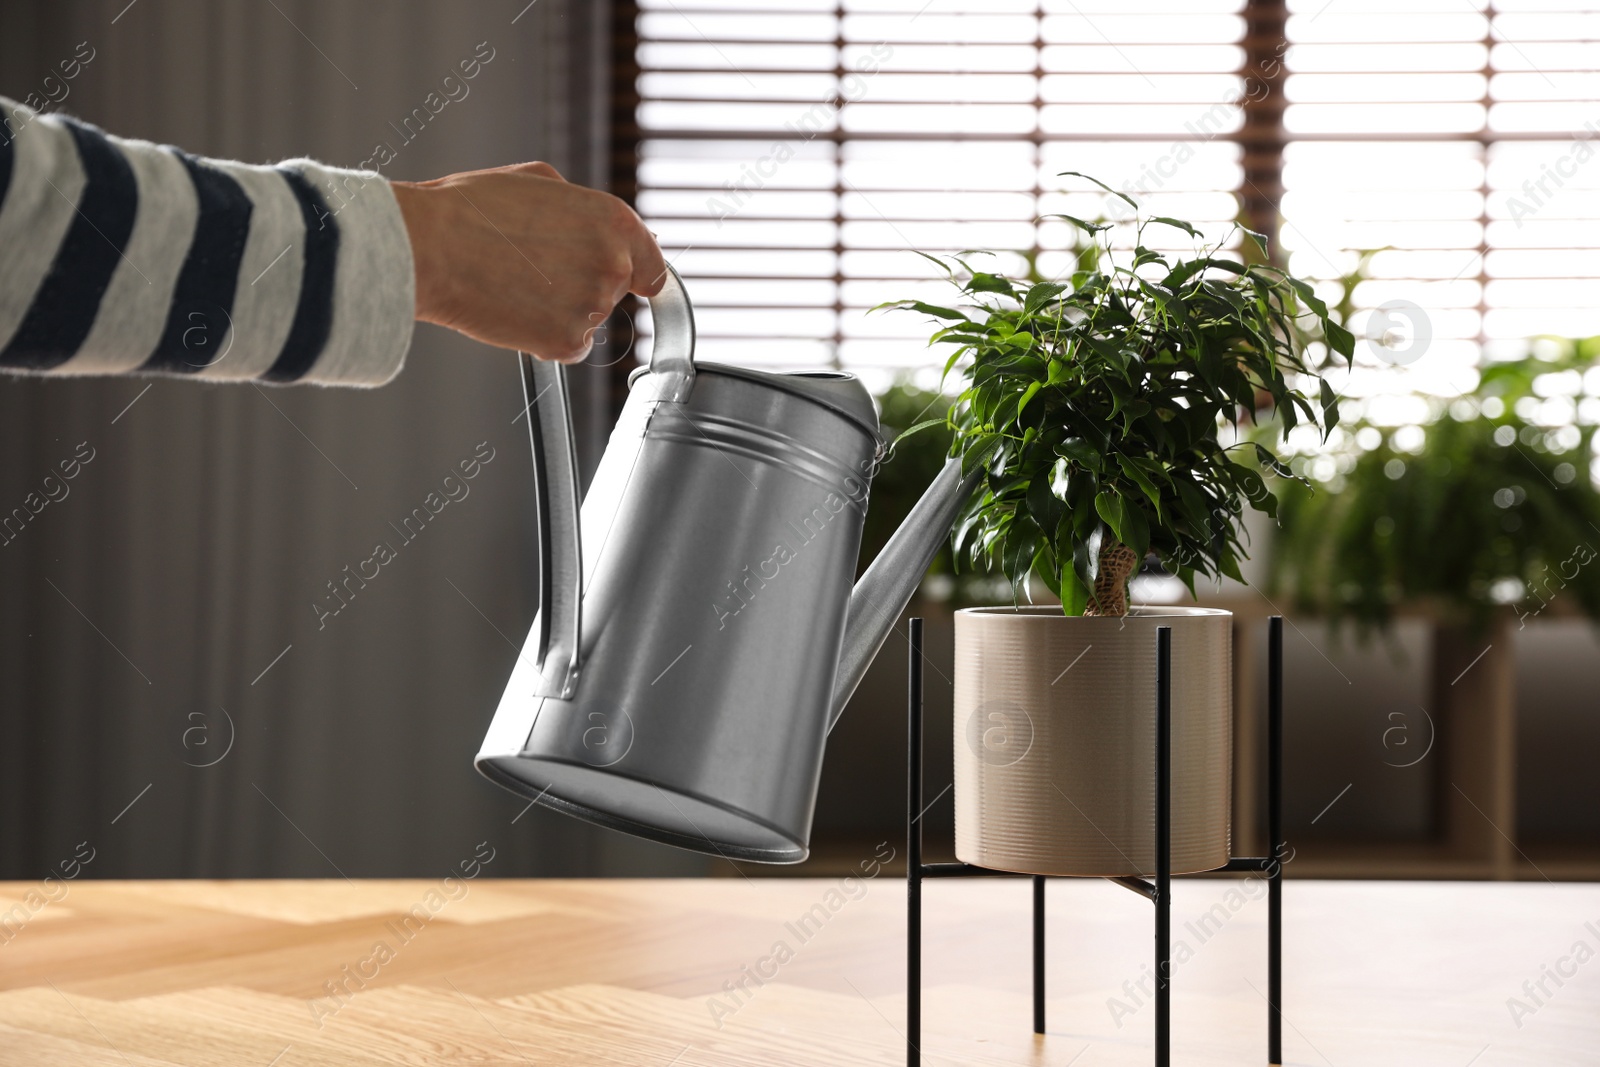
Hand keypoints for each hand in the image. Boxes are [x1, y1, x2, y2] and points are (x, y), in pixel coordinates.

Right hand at [391, 162, 665, 361]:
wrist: (430, 247)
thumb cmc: (472, 209)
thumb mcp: (537, 181)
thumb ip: (582, 206)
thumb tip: (599, 223)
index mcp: (613, 221)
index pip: (653, 265)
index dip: (638, 274)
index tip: (631, 283)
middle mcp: (612, 265)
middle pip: (614, 291)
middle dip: (583, 284)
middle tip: (535, 270)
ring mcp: (591, 308)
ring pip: (587, 319)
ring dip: (560, 310)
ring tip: (514, 283)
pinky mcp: (566, 342)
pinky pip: (567, 347)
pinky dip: (544, 337)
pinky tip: (513, 310)